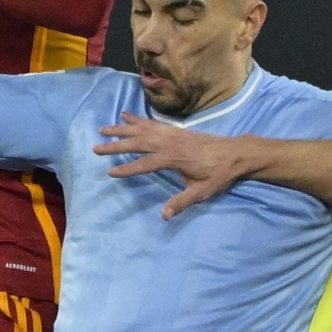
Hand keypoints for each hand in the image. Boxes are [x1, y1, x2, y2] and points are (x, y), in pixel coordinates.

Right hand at [95, 112, 250, 217]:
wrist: (236, 153)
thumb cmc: (219, 174)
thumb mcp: (201, 192)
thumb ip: (181, 202)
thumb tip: (164, 215)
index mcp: (174, 158)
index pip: (145, 164)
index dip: (127, 169)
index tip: (110, 172)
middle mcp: (169, 142)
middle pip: (138, 142)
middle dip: (116, 145)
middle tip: (96, 148)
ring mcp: (172, 133)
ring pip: (141, 129)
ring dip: (121, 129)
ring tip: (103, 129)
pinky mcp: (175, 130)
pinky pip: (151, 123)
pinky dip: (137, 119)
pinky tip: (125, 116)